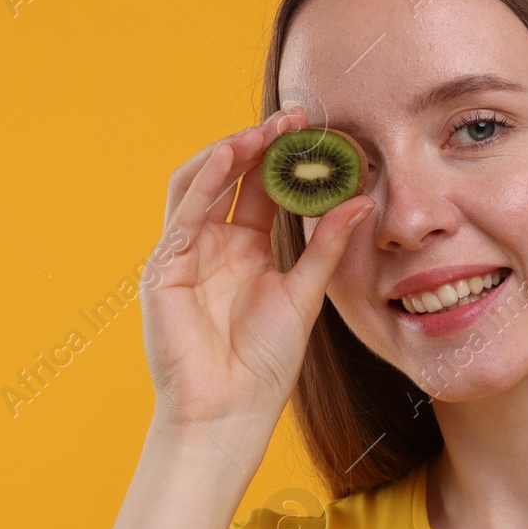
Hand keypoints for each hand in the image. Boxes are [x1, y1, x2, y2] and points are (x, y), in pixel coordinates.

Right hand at [139, 105, 376, 429]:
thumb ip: (327, 247)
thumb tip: (362, 201)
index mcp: (245, 251)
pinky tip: (231, 154)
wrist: (230, 411)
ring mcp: (186, 253)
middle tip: (296, 117)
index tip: (317, 131)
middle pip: (234, 179)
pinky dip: (206, 179)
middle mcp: (213, 246)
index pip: (263, 190)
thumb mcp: (305, 293)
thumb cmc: (265, 364)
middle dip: (262, 144)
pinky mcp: (165, 266)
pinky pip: (184, 212)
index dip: (287, 159)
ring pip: (204, 184)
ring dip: (232, 152)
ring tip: (265, 130)